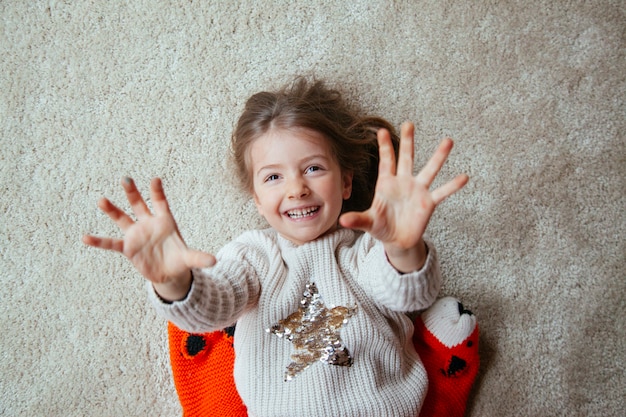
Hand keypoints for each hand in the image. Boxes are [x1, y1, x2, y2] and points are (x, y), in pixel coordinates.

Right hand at [83, 178, 215, 300]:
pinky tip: (85, 237)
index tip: (155, 180)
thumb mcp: (190, 259)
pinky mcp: (128, 248)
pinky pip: (111, 243)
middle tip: (126, 179)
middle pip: (139, 205)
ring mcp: (136, 234)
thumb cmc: (179, 260)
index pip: (160, 203)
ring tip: (101, 200)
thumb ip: (199, 258)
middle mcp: (148, 224)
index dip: (157, 192)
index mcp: (165, 221)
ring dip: (112, 210)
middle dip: (132, 192)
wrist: (168, 272)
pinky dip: (99, 241)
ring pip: (122, 219)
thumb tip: (215, 261)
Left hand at [339, 122, 467, 270]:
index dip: (384, 147)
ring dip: (438, 156)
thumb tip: (342, 220)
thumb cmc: (381, 227)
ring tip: (448, 141)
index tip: (381, 131)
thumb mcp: (368, 223)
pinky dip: (452, 185)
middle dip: (408, 141)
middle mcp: (403, 183)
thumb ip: (357, 219)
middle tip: (409, 123)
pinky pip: (442, 192)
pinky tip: (464, 176)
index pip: (386, 162)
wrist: (397, 240)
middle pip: (406, 158)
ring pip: (429, 170)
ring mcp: (417, 191)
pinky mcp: (428, 203)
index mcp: (386, 184)